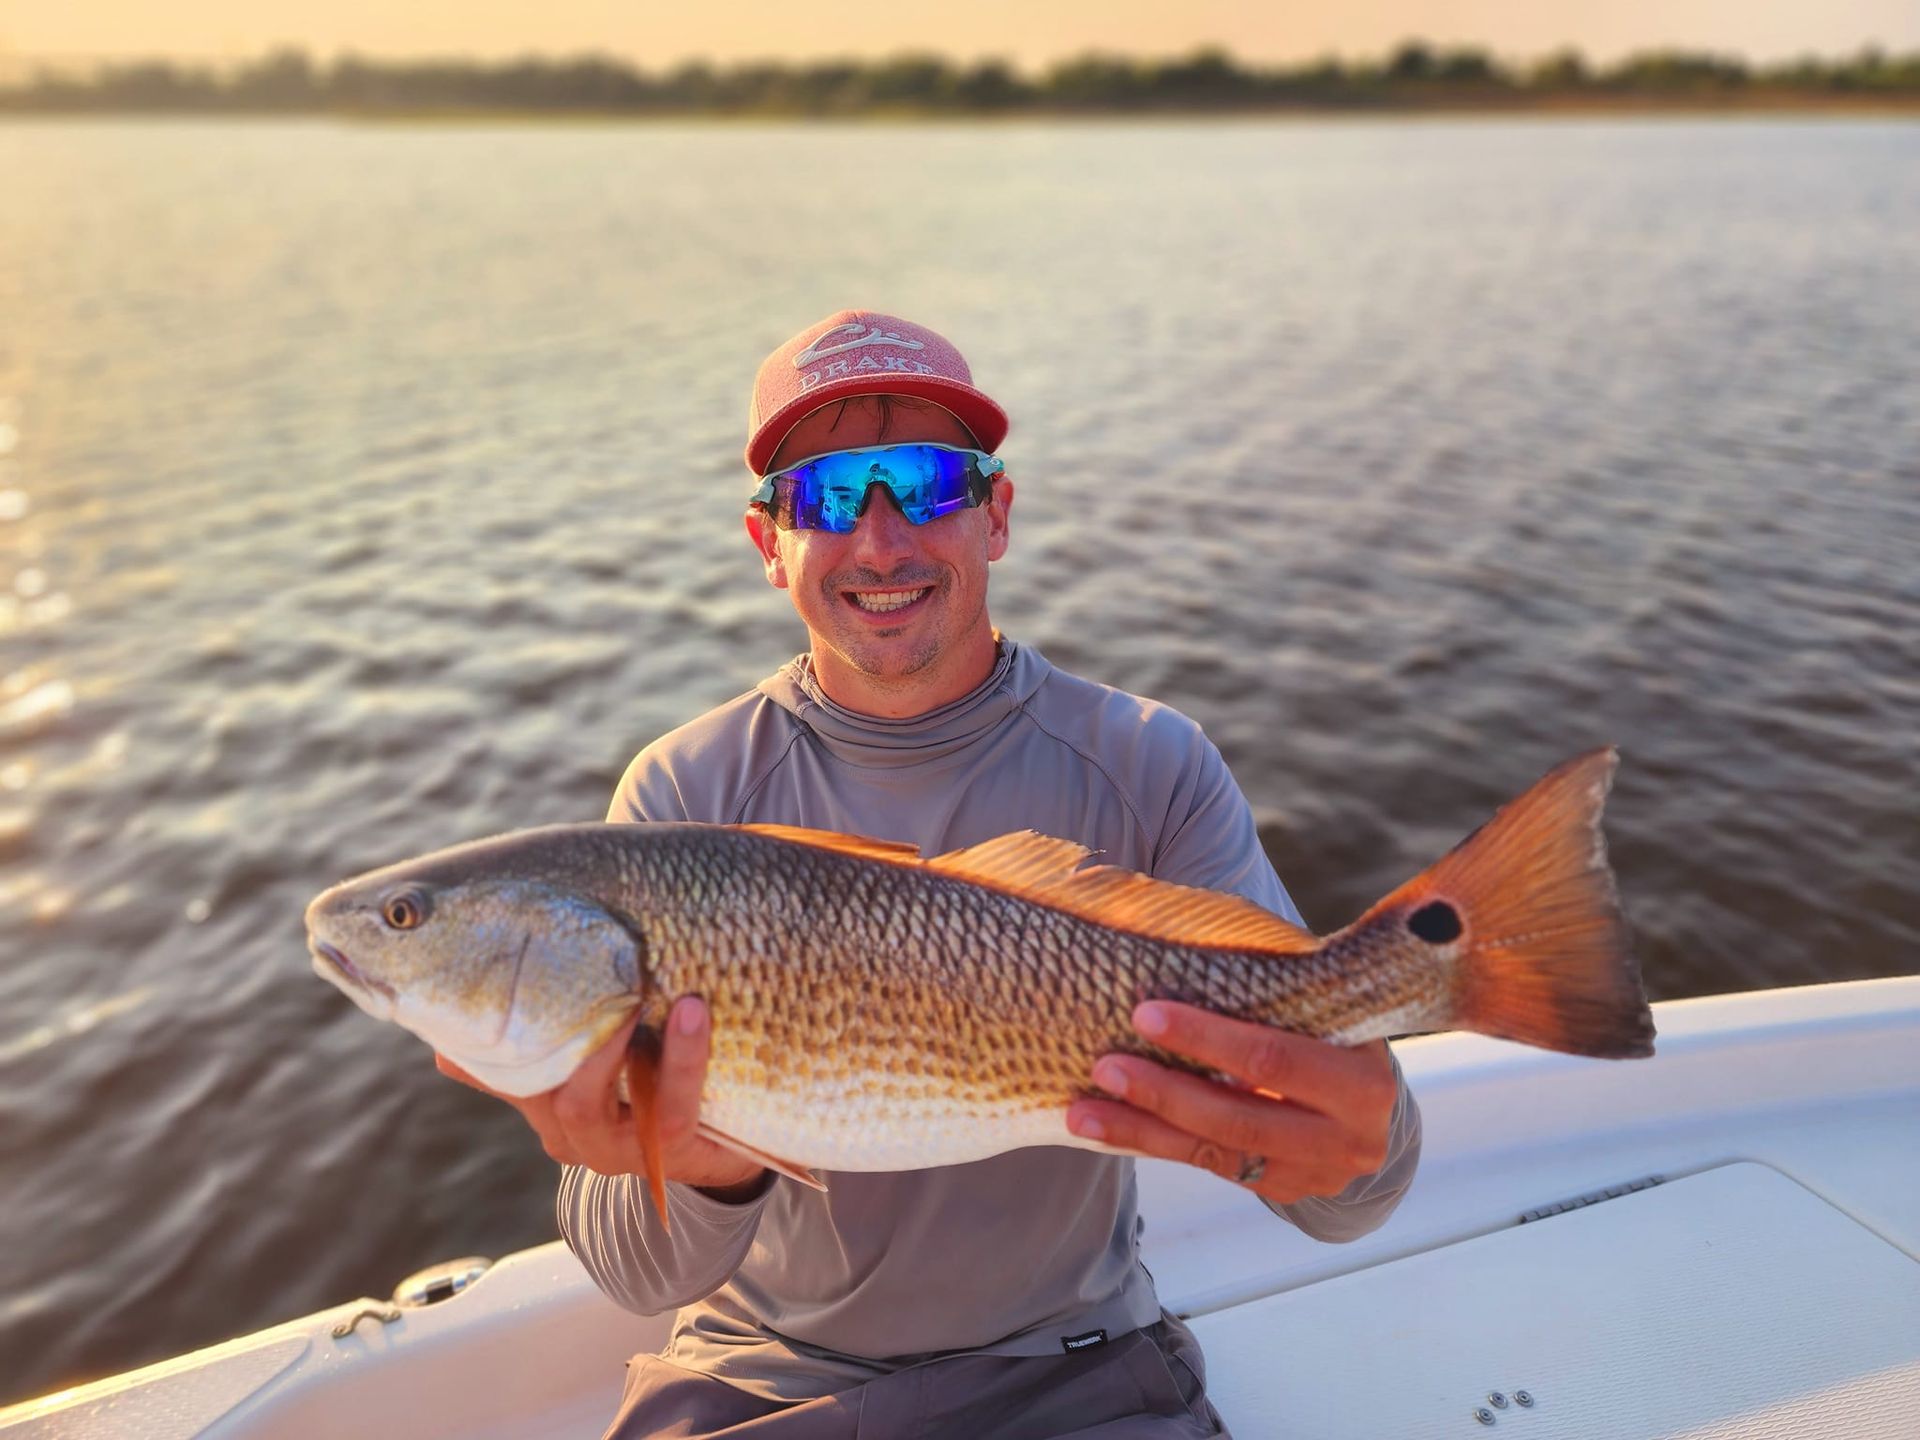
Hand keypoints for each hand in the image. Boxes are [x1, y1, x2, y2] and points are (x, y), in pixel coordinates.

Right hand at [436, 997, 766, 1197]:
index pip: (503, 1073)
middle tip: (576, 977)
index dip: (481, 1041)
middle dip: (550, 1036)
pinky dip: (682, 1057)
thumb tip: (461, 1034)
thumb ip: (547, 1045)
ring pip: (589, 1105)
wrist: (720, 1150)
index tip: (471, 991)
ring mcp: (615, 1151)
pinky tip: (692, 1012)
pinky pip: (668, 1109)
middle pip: (537, 1091)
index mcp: (547, 1108)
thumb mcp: (597, 1065)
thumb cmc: (653, 1088)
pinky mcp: (668, 1152)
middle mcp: (571, 1135)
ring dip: (613, 1044)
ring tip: (642, 991)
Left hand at [1067, 1001, 1397, 1205]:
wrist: (1371, 1105)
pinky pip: (1210, 1166)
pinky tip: (1110, 1129)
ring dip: (1143, 1129)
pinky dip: (1156, 1144)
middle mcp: (1348, 1136)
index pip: (1272, 1058)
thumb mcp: (1322, 1007)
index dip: (1206, 1039)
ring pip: (1216, 1150)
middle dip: (1164, 1091)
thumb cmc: (1330, 1031)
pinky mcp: (1284, 1190)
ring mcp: (1316, 1172)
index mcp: (1362, 1077)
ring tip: (1082, 1112)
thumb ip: (1275, 985)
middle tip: (1104, 1066)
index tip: (1145, 1014)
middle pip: (1238, 1115)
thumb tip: (1186, 936)